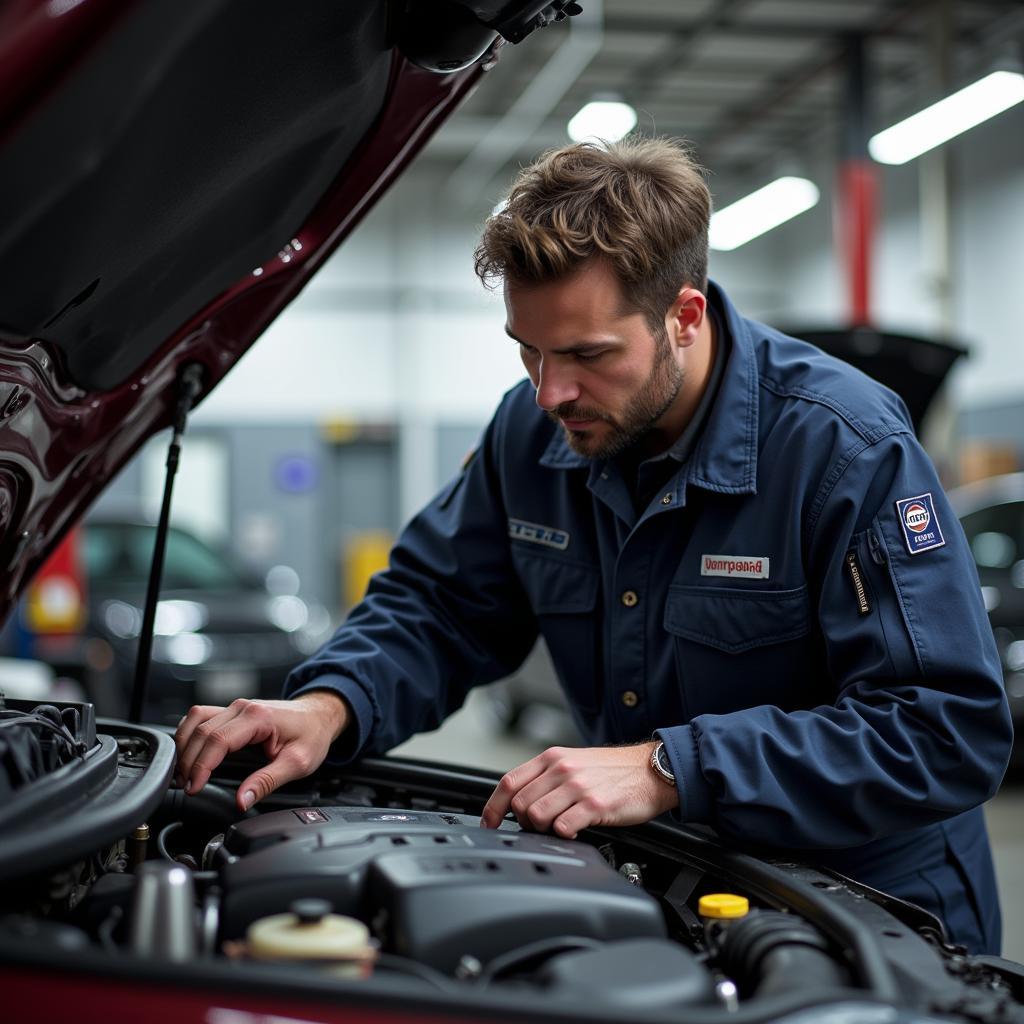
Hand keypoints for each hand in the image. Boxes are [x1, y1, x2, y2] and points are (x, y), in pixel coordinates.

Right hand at [174, 692, 348, 810]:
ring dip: (184, 746)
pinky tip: (188, 753)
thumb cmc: (312, 735)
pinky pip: (201, 717)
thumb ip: (266, 782)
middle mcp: (243, 707)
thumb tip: (241, 800)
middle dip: (188, 761)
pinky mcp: (232, 711)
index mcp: (258, 717)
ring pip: (196, 720)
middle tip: (185, 786)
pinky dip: (189, 734)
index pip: (217, 740)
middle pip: (201, 731)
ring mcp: (236, 706)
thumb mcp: (297, 764)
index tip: (193, 787)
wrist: (320, 715)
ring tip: (182, 773)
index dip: (201, 766)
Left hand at [480, 742, 678, 838]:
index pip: (509, 782)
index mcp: (552, 758)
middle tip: (540, 828)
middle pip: (519, 803)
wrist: (651, 770)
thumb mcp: (574, 762)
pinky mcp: (595, 805)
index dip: (493, 807)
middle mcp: (562, 769)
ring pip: (536, 816)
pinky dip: (564, 836)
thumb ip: (547, 777)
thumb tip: (520, 801)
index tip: (489, 824)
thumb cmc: (613, 770)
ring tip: (559, 829)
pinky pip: (563, 828)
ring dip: (543, 830)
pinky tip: (575, 832)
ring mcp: (578, 786)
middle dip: (523, 823)